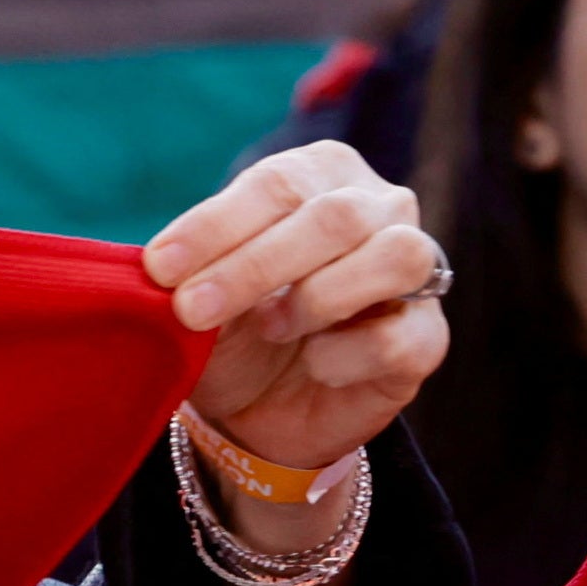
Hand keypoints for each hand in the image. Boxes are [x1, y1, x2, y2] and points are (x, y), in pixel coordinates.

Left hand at [138, 140, 446, 481]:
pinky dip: (347, 354)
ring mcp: (414, 272)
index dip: (216, 225)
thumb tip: (159, 270)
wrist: (262, 412)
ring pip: (392, 258)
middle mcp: (380, 207)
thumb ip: (190, 271)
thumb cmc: (235, 331)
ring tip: (270, 328)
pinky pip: (400, 335)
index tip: (160, 268)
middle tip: (191, 310)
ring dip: (316, 297)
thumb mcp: (201, 294)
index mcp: (322, 173)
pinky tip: (315, 365)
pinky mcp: (427, 338)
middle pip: (333, 217)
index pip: (278, 183)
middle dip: (253, 266)